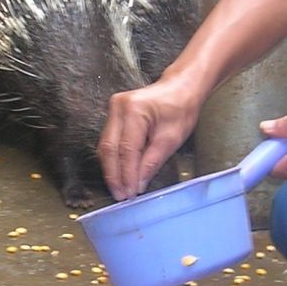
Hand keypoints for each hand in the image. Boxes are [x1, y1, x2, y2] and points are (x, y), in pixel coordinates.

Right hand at [98, 76, 203, 200]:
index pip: (126, 149)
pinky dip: (113, 160)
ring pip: (105, 146)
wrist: (181, 89)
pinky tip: (119, 175)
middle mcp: (118, 107)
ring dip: (111, 170)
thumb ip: (152, 162)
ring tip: (120, 190)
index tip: (130, 193)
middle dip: (114, 175)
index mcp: (134, 109)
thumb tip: (138, 184)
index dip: (127, 174)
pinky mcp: (114, 115)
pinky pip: (109, 141)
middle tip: (120, 196)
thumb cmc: (180, 108)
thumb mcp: (171, 138)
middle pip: (109, 148)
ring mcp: (113, 110)